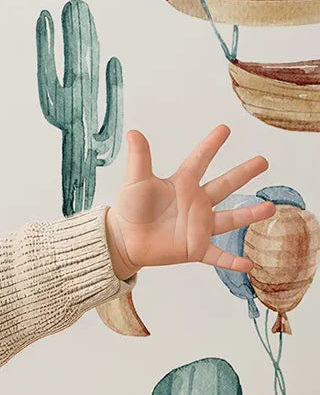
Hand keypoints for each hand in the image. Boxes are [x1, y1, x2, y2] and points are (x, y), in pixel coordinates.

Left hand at [104, 124, 275, 279]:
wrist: (123, 239)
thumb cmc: (130, 209)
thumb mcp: (135, 181)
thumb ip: (139, 158)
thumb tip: (133, 132)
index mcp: (182, 184)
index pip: (200, 160)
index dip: (211, 144)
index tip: (225, 129)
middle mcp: (196, 203)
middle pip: (224, 185)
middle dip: (243, 173)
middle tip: (263, 161)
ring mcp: (198, 226)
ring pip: (230, 219)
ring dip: (249, 214)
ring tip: (270, 208)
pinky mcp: (195, 248)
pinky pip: (217, 256)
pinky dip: (232, 261)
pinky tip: (248, 265)